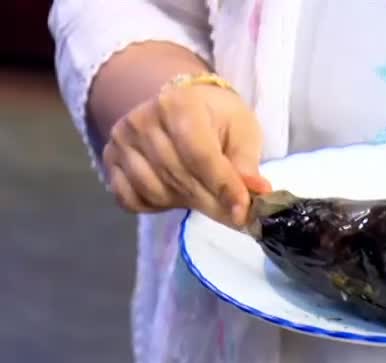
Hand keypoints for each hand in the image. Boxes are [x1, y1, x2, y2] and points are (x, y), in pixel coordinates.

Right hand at [102, 83, 271, 227]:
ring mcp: (121, 140)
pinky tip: (174, 194)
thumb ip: (246, 162)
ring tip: (204, 194)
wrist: (179, 105)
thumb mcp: (242, 130)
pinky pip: (131, 199)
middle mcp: (142, 120)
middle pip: (179, 176)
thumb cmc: (216, 118)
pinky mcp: (109, 159)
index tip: (243, 212)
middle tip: (234, 215)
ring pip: (155, 191)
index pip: (200, 155)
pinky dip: (156, 205)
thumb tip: (257, 191)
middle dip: (211, 202)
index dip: (223, 187)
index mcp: (179, 104)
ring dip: (185, 202)